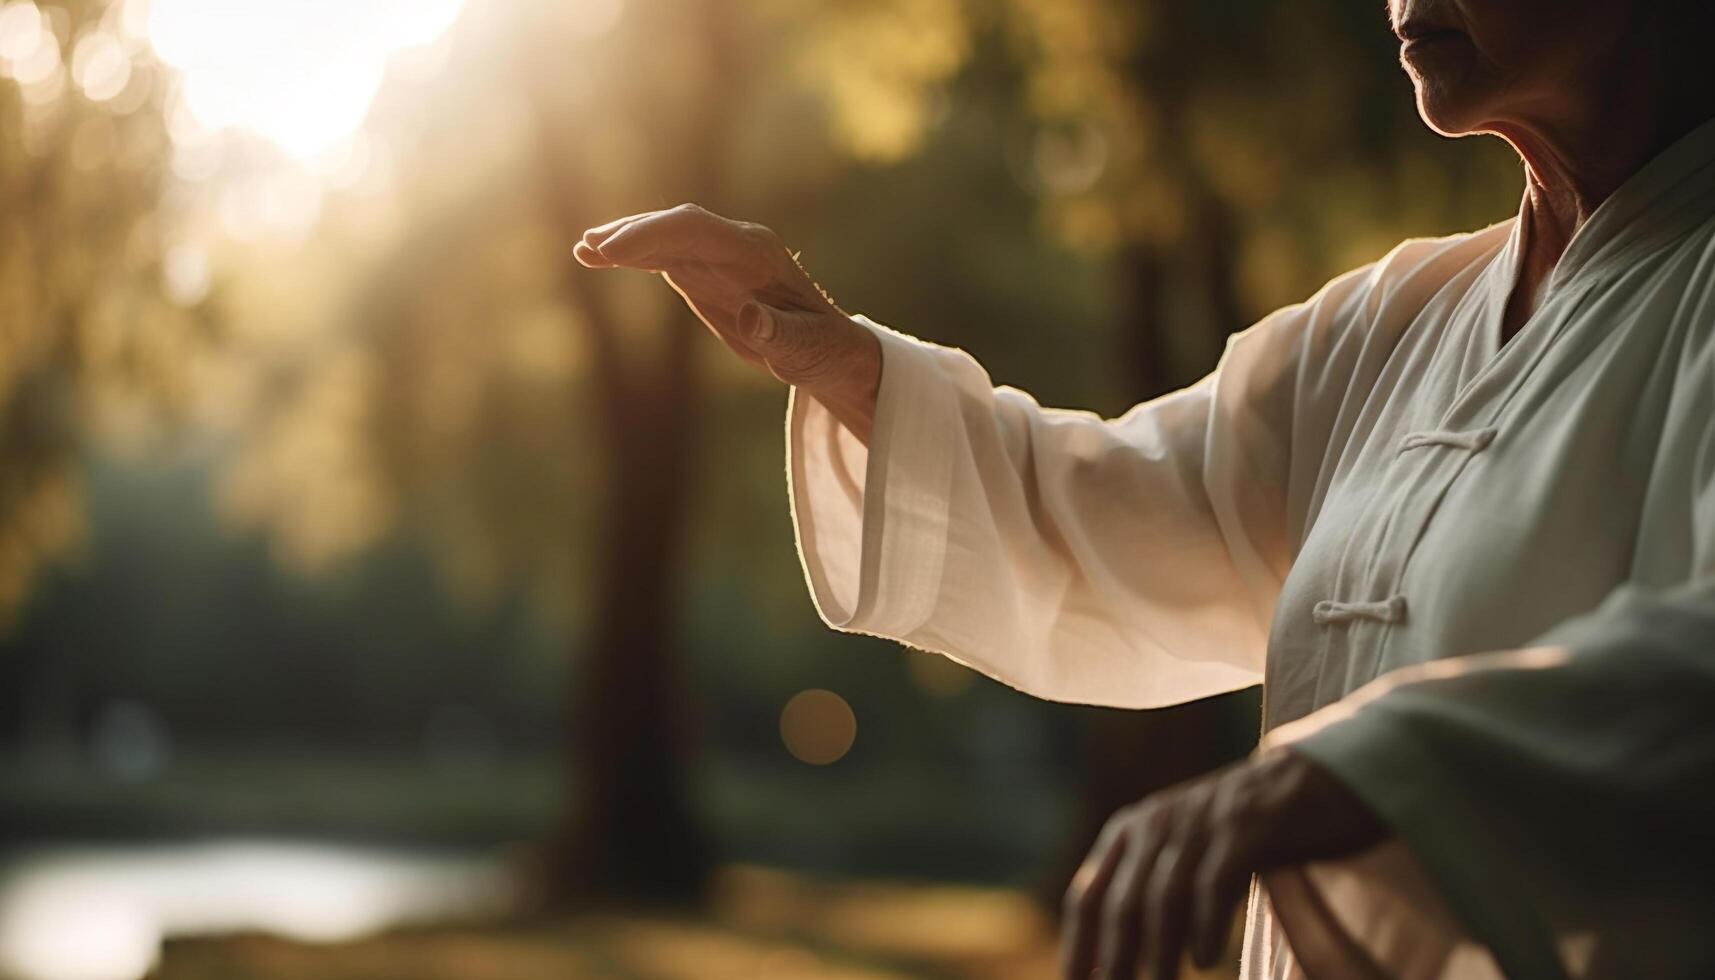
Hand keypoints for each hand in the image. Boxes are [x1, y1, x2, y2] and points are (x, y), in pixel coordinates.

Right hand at [576, 204, 881, 438]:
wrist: (828, 348)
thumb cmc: (821, 350)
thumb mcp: (805, 350)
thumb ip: (779, 334)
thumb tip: (751, 320)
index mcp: (758, 255)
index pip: (696, 229)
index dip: (653, 234)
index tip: (614, 251)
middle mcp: (736, 244)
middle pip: (676, 225)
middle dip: (633, 234)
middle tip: (589, 250)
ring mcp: (719, 255)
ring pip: (665, 236)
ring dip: (624, 241)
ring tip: (583, 251)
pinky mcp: (705, 271)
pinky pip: (663, 256)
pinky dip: (631, 256)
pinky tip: (596, 258)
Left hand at [1061, 748, 1387, 979]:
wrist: (1312, 781)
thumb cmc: (1242, 834)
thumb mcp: (1180, 853)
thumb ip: (1146, 893)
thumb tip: (1115, 963)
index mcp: (1130, 832)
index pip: (1088, 897)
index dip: (1079, 946)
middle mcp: (1156, 824)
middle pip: (1121, 905)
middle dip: (1116, 959)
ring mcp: (1199, 824)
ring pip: (1164, 899)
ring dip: (1159, 954)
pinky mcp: (1245, 827)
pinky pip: (1214, 881)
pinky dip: (1206, 924)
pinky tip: (1206, 958)